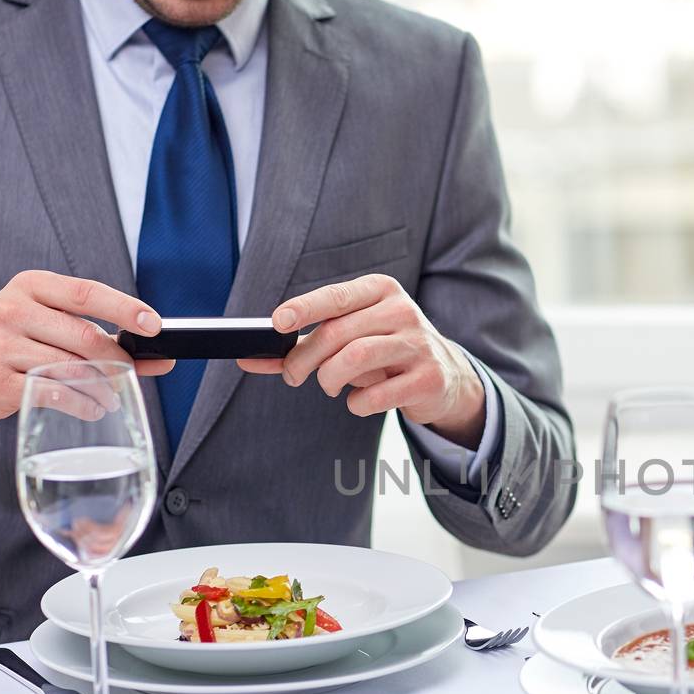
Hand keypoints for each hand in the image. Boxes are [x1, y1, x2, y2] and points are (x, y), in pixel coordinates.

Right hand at [0, 271, 169, 447]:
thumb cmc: (7, 344)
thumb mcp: (44, 324)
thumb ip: (97, 335)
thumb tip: (160, 357)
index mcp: (30, 286)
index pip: (87, 292)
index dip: (125, 309)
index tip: (154, 326)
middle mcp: (13, 310)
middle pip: (84, 336)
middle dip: (117, 361)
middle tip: (129, 377)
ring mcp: (1, 346)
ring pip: (72, 368)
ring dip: (103, 388)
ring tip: (112, 397)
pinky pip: (54, 394)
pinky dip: (83, 405)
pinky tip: (92, 409)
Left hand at [239, 274, 485, 448]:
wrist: (443, 375)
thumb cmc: (384, 351)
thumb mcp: (350, 338)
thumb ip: (303, 345)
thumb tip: (250, 359)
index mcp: (381, 291)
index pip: (336, 296)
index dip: (305, 308)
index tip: (277, 322)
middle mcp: (402, 311)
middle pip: (338, 332)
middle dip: (305, 358)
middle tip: (292, 375)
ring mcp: (418, 344)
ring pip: (356, 358)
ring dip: (330, 378)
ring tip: (329, 386)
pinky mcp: (428, 378)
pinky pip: (378, 394)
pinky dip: (358, 403)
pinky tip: (360, 400)